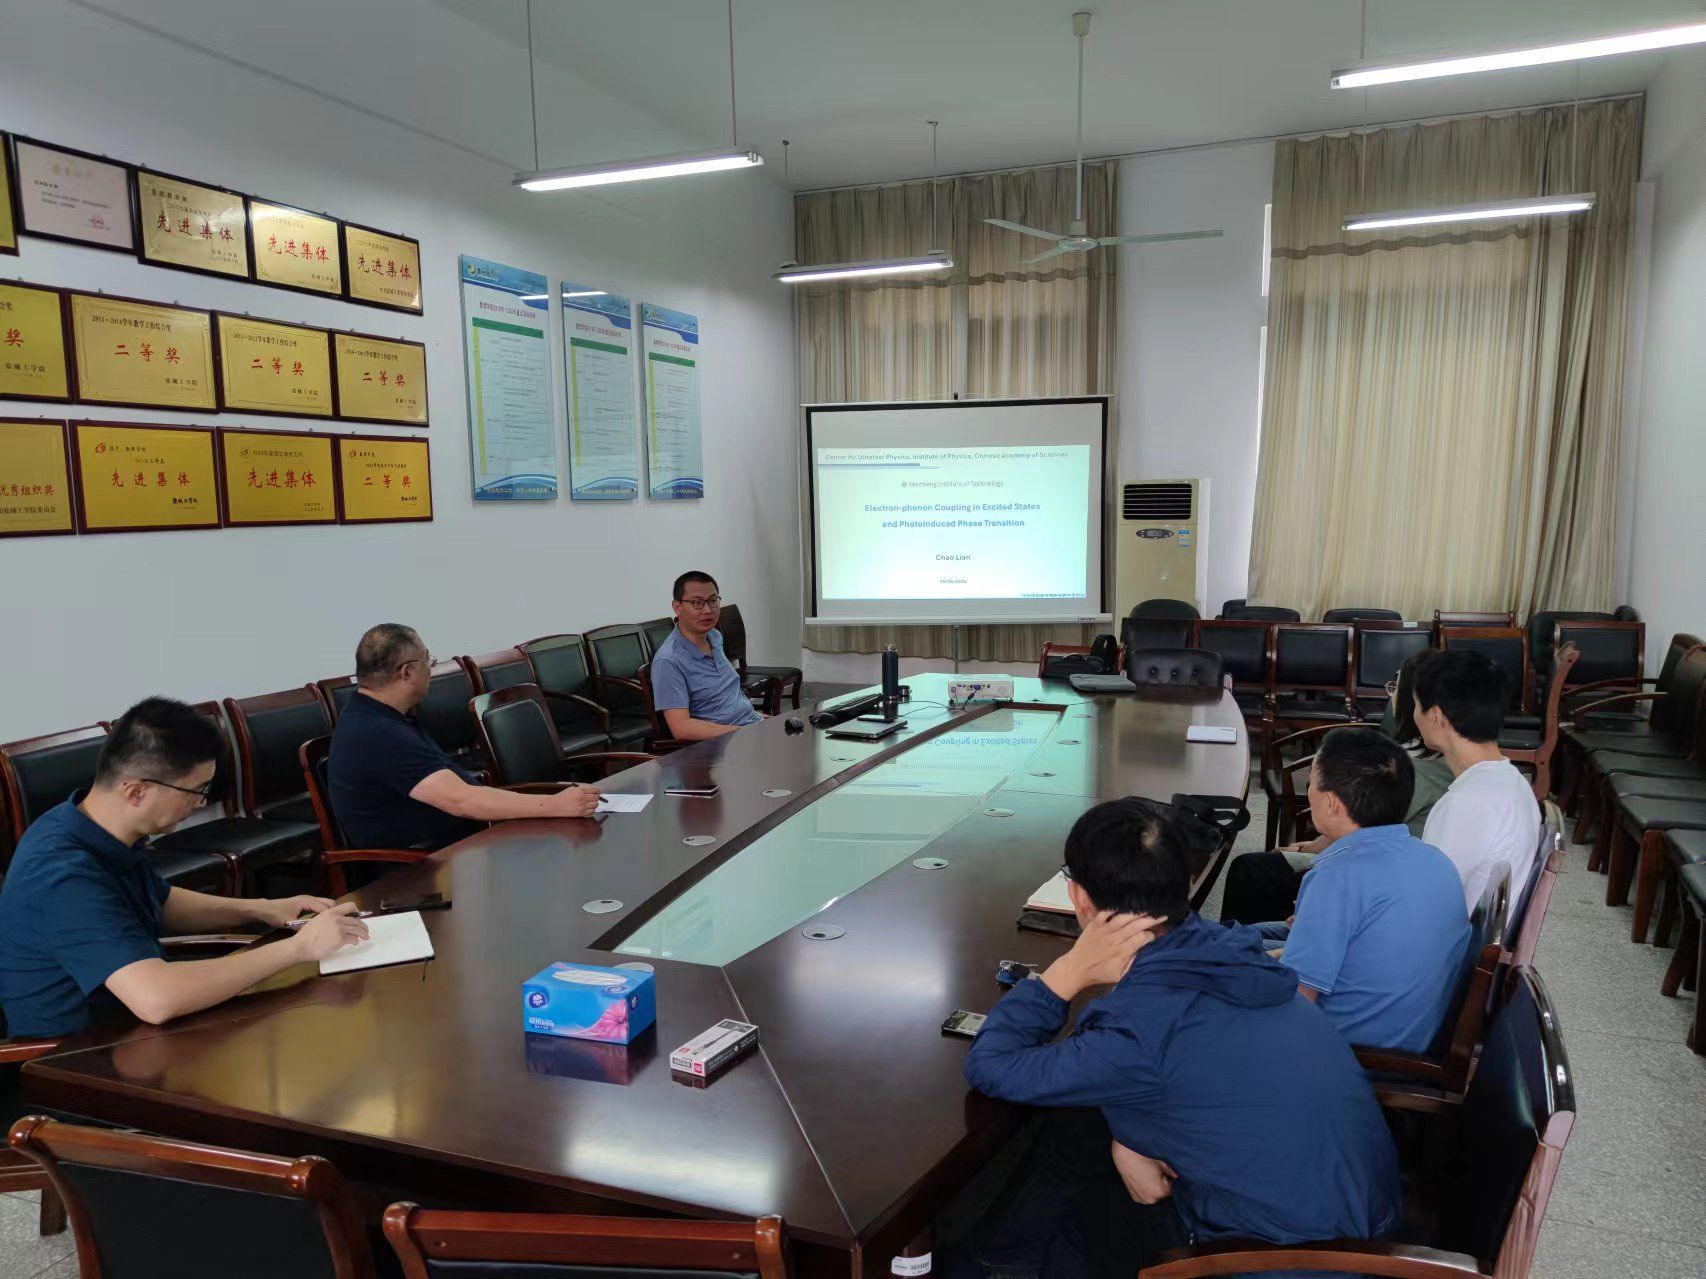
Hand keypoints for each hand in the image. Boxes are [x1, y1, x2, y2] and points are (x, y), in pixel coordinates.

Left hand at [250, 895, 335, 928]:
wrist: (264, 909)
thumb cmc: (276, 914)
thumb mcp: (288, 923)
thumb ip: (301, 927)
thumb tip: (313, 934)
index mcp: (306, 901)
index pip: (324, 908)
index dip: (331, 917)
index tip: (337, 926)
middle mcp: (309, 898)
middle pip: (328, 902)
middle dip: (332, 912)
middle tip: (335, 925)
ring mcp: (307, 899)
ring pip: (324, 903)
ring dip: (327, 912)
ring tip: (330, 924)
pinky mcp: (304, 903)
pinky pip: (318, 905)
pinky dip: (322, 911)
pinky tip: (321, 921)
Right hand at [289, 903, 368, 961]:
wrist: (300, 946)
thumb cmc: (307, 935)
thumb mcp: (318, 920)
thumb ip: (329, 919)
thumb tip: (340, 922)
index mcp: (331, 912)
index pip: (350, 906)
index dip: (357, 912)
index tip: (359, 917)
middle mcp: (337, 918)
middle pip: (356, 920)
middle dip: (363, 926)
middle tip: (365, 930)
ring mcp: (339, 928)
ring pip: (357, 929)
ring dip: (363, 934)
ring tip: (365, 937)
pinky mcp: (340, 939)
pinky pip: (353, 939)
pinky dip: (356, 941)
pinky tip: (355, 943)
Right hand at [545, 783, 601, 817]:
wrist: (555, 805)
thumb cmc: (562, 796)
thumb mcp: (572, 789)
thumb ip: (581, 789)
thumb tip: (590, 790)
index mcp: (580, 790)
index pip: (594, 790)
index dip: (597, 790)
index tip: (597, 791)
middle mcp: (582, 798)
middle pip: (596, 797)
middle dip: (596, 797)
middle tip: (594, 797)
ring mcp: (582, 806)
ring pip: (595, 805)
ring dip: (594, 804)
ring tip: (591, 803)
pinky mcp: (581, 813)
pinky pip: (591, 812)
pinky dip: (591, 810)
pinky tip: (588, 808)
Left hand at [1043, 911, 1164, 1000]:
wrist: (1076, 969)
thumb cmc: (1100, 974)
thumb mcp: (1120, 976)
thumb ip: (1133, 963)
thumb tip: (1145, 951)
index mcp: (1122, 952)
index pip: (1142, 938)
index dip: (1151, 935)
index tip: (1155, 935)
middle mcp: (1115, 939)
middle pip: (1136, 925)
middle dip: (1151, 919)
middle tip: (1163, 913)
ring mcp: (1104, 930)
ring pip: (1123, 917)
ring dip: (1136, 911)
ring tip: (1148, 906)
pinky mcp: (1094, 924)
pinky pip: (1104, 912)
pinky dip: (1113, 907)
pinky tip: (1123, 902)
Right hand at [1111, 1142, 1175, 1204]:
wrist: (1124, 1154)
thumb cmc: (1143, 1157)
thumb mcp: (1162, 1162)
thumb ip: (1171, 1171)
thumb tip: (1176, 1175)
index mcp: (1160, 1192)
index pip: (1173, 1191)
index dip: (1172, 1181)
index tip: (1168, 1174)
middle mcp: (1151, 1199)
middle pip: (1163, 1194)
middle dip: (1163, 1184)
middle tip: (1158, 1172)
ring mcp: (1141, 1199)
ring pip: (1154, 1195)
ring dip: (1154, 1188)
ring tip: (1149, 1174)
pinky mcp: (1134, 1196)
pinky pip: (1145, 1195)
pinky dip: (1146, 1189)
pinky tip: (1143, 1178)